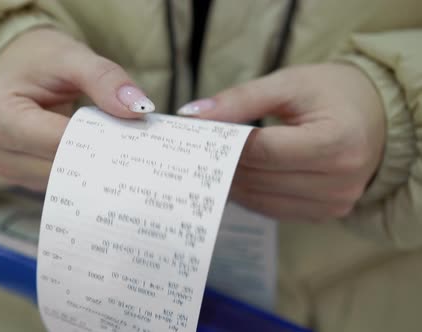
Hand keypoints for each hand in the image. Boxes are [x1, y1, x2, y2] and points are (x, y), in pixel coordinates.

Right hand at [0, 29, 154, 191]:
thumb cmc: (38, 59)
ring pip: (61, 182)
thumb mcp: (71, 56)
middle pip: (59, 167)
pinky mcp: (18, 178)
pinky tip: (96, 155)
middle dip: (98, 157)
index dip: (99, 141)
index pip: (58, 141)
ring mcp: (3, 168)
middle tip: (134, 146)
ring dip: (90, 168)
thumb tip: (137, 109)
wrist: (14, 67)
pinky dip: (80, 172)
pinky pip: (57, 183)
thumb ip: (105, 79)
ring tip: (113, 146)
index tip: (134, 136)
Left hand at [178, 64, 385, 221]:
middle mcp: (339, 181)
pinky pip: (271, 209)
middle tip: (196, 149)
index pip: (264, 151)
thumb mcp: (289, 83)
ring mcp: (334, 204)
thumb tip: (193, 115)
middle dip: (222, 162)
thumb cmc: (332, 93)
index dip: (226, 144)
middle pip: (259, 177)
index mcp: (336, 142)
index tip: (197, 134)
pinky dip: (249, 193)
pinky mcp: (324, 214)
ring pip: (260, 199)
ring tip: (211, 161)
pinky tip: (235, 176)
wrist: (375, 117)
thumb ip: (241, 99)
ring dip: (231, 181)